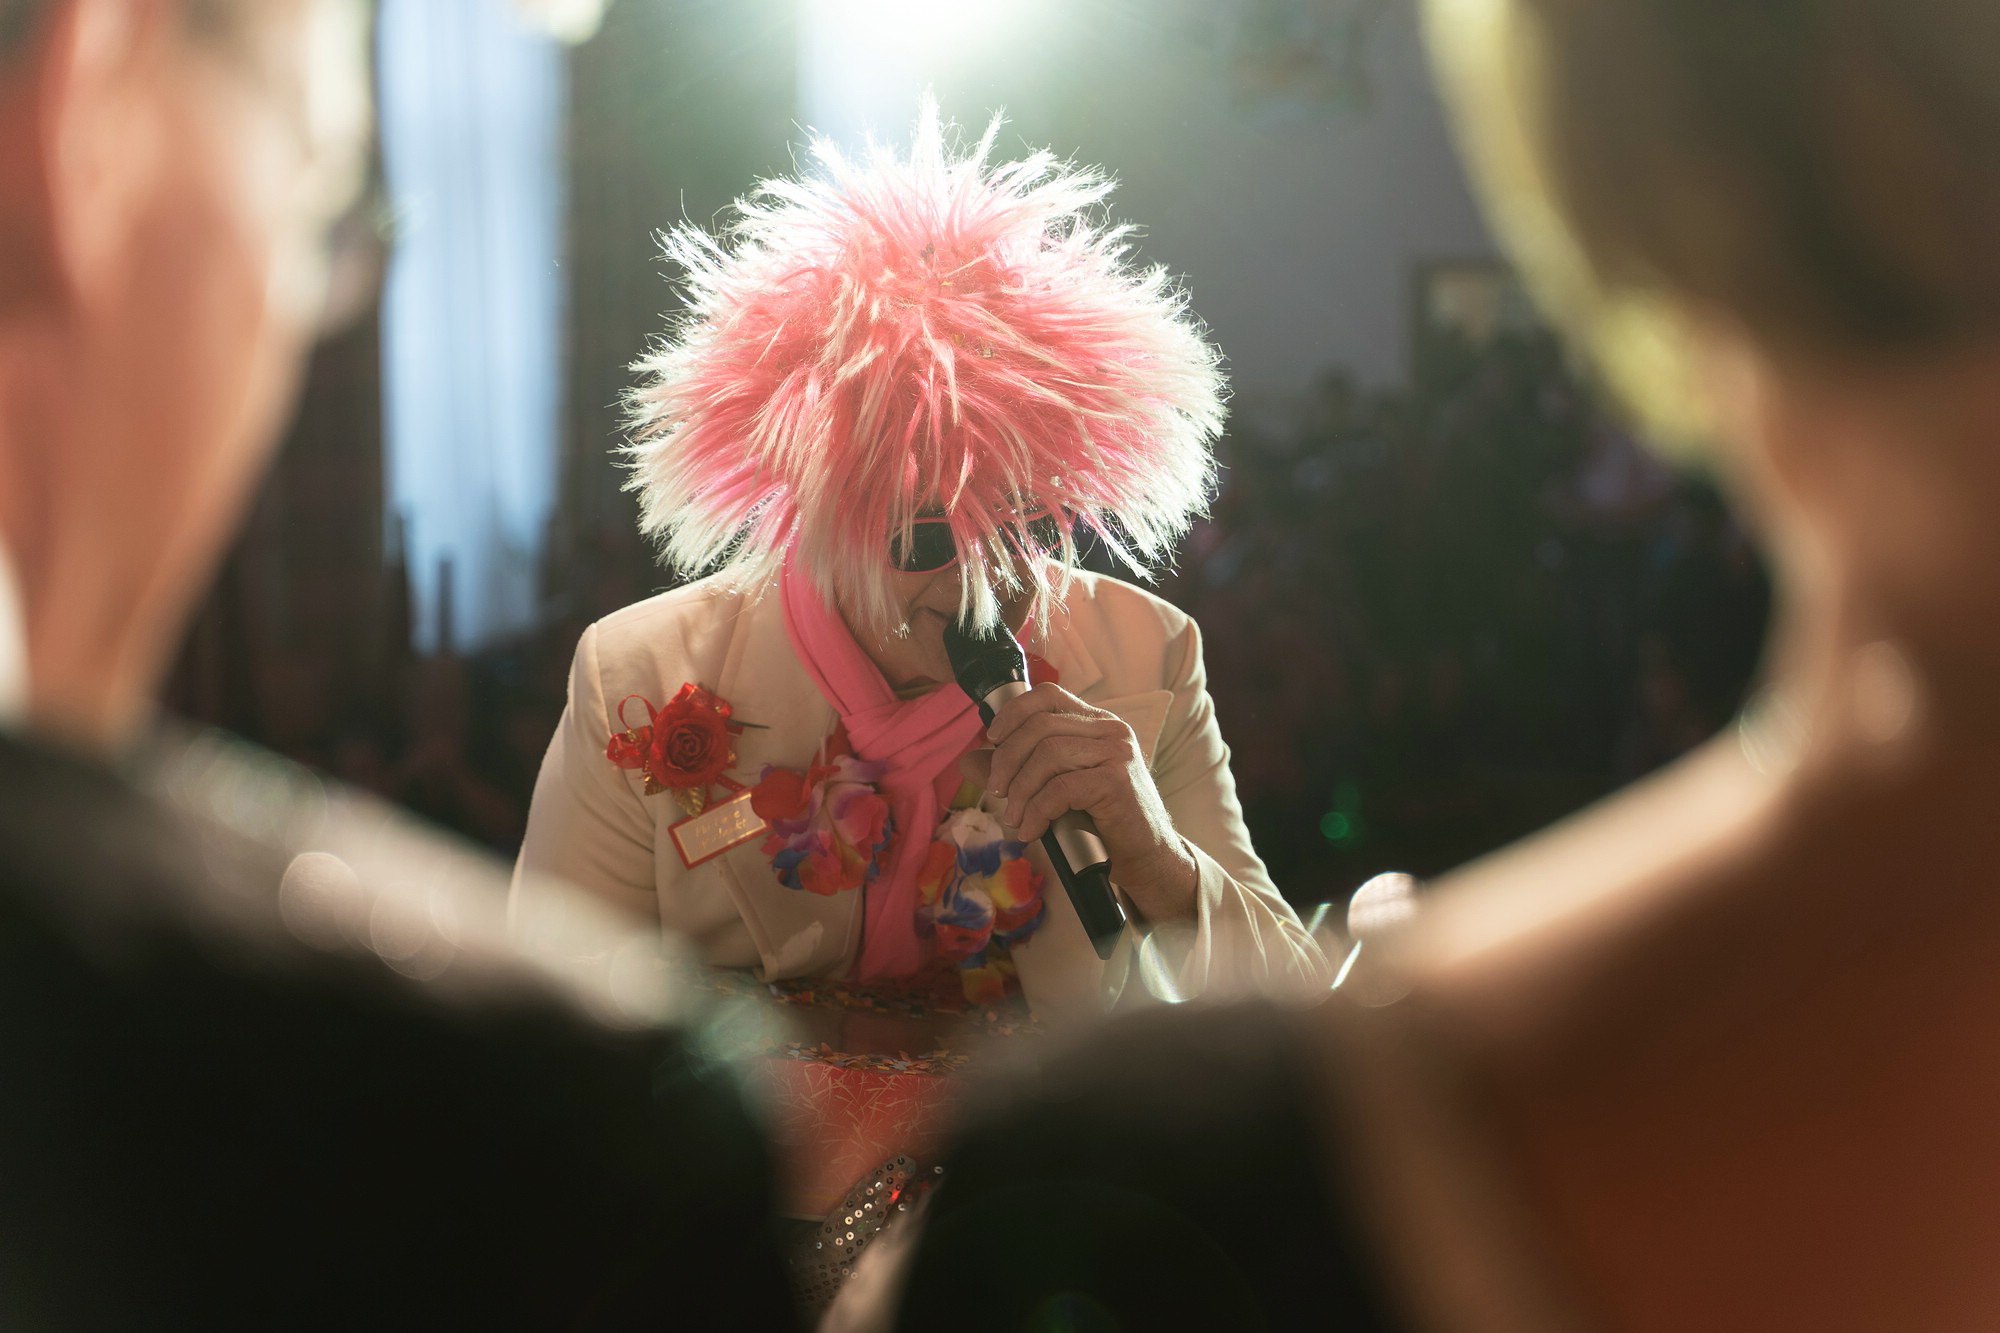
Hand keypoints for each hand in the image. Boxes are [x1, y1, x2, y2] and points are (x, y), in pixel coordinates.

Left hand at [982, 683, 1197, 921]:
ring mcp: (1117, 753)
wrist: (1147, 855)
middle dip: (1007, 760)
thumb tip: (968, 762)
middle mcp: (1111, 730)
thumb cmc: (1102, 821)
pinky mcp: (1116, 782)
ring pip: (1047, 756)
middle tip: (997, 792)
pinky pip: (1060, 789)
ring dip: (1020, 791)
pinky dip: (1038, 811)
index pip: (1048, 696)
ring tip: (1015, 818)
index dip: (1013, 713)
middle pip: (1039, 727)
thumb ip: (1016, 771)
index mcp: (1097, 723)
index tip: (992, 740)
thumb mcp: (1056, 788)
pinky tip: (1033, 830)